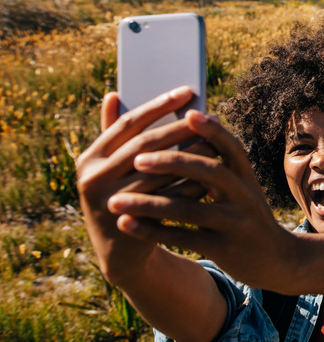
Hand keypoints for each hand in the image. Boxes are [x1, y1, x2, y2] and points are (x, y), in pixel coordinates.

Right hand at [76, 87, 203, 284]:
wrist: (121, 250)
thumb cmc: (123, 194)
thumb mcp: (112, 166)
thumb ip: (114, 132)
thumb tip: (114, 93)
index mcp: (89, 158)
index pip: (129, 123)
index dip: (160, 105)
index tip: (188, 90)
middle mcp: (93, 179)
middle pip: (146, 145)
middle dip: (181, 128)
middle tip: (210, 115)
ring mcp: (110, 202)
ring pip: (160, 172)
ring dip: (191, 154)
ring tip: (216, 140)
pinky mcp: (132, 222)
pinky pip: (169, 198)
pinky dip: (192, 183)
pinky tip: (214, 171)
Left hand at [106, 109, 295, 290]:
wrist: (276, 259)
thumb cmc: (246, 217)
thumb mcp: (242, 190)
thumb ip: (220, 166)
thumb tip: (189, 133)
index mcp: (247, 177)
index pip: (231, 147)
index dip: (212, 131)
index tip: (188, 114)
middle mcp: (245, 197)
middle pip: (210, 172)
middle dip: (172, 163)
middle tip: (137, 160)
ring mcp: (236, 224)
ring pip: (190, 209)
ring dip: (149, 204)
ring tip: (115, 201)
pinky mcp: (225, 249)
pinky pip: (184, 238)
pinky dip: (153, 231)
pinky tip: (127, 225)